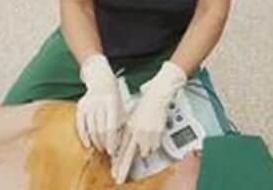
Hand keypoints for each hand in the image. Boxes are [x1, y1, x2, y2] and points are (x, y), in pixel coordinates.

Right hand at [74, 54, 124, 153]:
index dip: (111, 141)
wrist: (101, 80)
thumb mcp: (122, 108)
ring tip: (100, 148)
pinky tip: (88, 144)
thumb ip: (121, 124)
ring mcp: (88, 105)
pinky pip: (80, 125)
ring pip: (90, 129)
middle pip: (100, 129)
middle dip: (104, 143)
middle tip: (107, 151)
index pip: (111, 127)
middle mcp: (99, 104)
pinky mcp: (80, 107)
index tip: (113, 151)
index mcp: (112, 103)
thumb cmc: (114, 98)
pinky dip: (84, 137)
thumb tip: (121, 144)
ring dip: (96, 142)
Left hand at [116, 61, 186, 180]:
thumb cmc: (144, 104)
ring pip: (144, 152)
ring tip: (144, 144)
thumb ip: (127, 132)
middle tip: (119, 178)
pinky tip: (151, 139)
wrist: (158, 95)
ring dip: (143, 151)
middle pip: (129, 155)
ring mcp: (148, 133)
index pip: (121, 149)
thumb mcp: (131, 118)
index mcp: (129, 128)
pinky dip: (152, 146)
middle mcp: (137, 132)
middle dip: (124, 168)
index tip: (114, 172)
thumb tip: (121, 145)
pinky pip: (155, 146)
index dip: (118, 163)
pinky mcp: (158, 132)